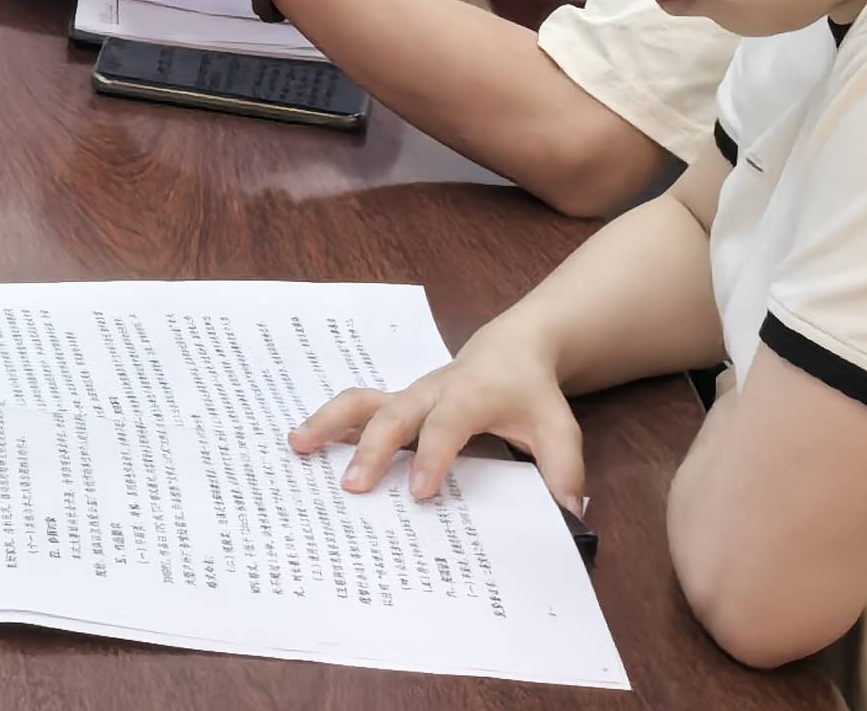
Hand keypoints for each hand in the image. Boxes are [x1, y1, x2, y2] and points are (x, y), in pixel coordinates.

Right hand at [291, 323, 588, 512]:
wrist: (511, 350)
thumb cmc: (531, 393)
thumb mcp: (558, 430)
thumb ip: (564, 472)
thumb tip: (569, 516)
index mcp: (469, 395)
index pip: (446, 426)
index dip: (432, 457)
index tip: (419, 494)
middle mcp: (431, 391)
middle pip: (392, 413)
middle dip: (369, 449)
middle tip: (352, 487)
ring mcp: (408, 395)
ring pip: (361, 401)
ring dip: (328, 422)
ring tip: (297, 446)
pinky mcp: (396, 402)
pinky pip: (356, 409)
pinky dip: (328, 425)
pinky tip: (302, 446)